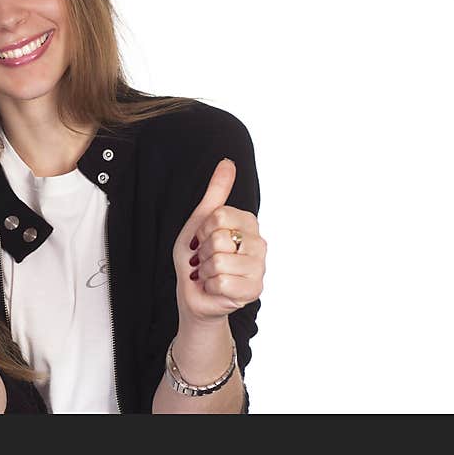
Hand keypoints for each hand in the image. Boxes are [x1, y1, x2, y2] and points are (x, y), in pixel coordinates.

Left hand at [172, 158, 266, 324]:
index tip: (203, 238)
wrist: (193, 292)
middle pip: (219, 238)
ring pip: (220, 261)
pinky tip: (215, 287)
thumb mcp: (201, 220)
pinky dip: (210, 286)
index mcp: (248, 223)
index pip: (218, 216)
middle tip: (206, 259)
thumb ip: (216, 192)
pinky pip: (221, 282)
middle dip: (203, 251)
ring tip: (210, 273)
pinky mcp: (254, 290)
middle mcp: (259, 243)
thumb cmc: (197, 257)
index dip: (202, 229)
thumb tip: (228, 162)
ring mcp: (260, 268)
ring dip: (206, 270)